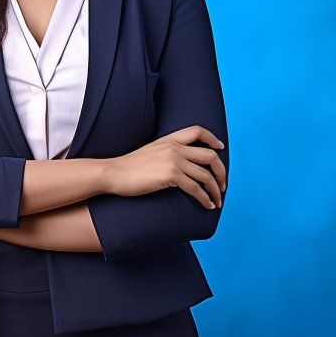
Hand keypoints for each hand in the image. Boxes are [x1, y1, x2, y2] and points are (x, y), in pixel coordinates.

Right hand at [105, 126, 225, 208]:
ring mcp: (174, 161)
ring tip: (217, 201)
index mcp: (169, 140)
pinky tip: (207, 205)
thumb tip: (180, 165)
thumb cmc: (127, 167)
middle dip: (221, 172)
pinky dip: (205, 198)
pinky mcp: (170, 176)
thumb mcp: (150, 152)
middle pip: (210, 156)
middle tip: (222, 185)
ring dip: (215, 190)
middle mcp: (175, 148)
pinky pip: (196, 188)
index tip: (220, 148)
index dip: (213, 139)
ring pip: (206, 175)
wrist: (113, 173)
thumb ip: (166, 153)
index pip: (198, 131)